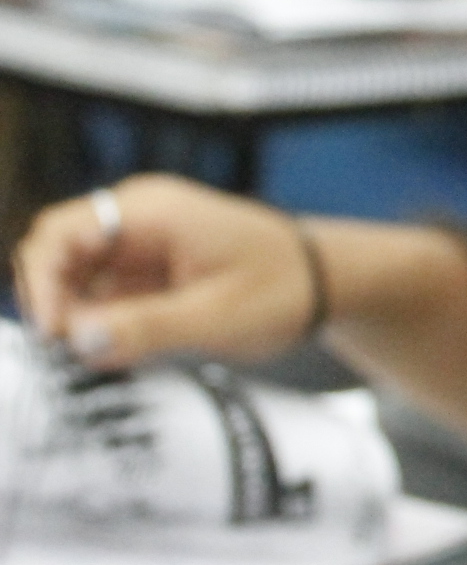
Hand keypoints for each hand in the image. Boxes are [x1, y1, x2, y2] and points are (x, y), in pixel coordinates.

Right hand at [11, 175, 316, 368]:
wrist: (325, 280)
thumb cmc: (285, 288)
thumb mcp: (218, 317)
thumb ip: (146, 327)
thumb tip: (79, 340)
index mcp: (152, 210)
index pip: (59, 233)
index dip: (42, 283)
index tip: (56, 333)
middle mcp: (137, 216)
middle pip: (57, 254)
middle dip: (57, 303)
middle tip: (78, 353)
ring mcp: (139, 240)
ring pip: (74, 277)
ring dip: (79, 317)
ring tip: (112, 354)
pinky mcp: (144, 267)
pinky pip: (100, 292)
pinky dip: (101, 322)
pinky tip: (125, 349)